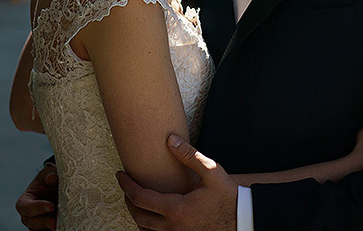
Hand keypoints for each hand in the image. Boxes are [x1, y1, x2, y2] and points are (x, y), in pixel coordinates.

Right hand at [15, 164, 58, 230]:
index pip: (27, 207)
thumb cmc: (49, 180)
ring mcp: (36, 225)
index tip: (51, 206)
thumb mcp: (48, 174)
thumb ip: (49, 175)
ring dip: (51, 228)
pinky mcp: (46, 229)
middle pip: (32, 223)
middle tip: (55, 223)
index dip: (38, 207)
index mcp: (25, 201)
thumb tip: (52, 178)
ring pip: (40, 230)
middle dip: (44, 223)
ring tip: (62, 225)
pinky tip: (66, 226)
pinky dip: (57, 229)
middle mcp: (28, 216)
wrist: (55, 188)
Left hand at [117, 135, 237, 230]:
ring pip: (145, 230)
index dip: (126, 185)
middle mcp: (173, 227)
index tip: (120, 175)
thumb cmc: (228, 196)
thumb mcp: (211, 172)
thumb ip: (189, 156)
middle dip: (127, 200)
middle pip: (138, 216)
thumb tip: (170, 140)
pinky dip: (149, 227)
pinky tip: (152, 216)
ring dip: (137, 215)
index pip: (140, 198)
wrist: (242, 220)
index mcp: (176, 208)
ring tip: (136, 200)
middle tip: (126, 186)